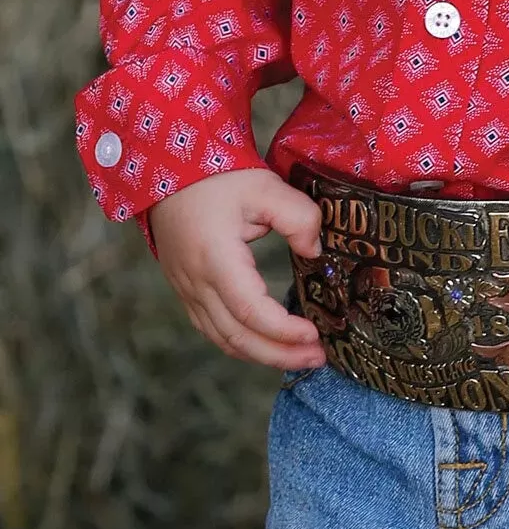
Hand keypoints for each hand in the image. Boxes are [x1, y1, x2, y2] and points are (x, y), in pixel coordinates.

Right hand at [148, 167, 326, 371]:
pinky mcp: (185, 290)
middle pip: (237, 337)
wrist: (169, 171)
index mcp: (216, 260)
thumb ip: (298, 217)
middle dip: (280, 354)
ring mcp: (186, 290)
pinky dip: (241, 343)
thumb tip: (316, 252)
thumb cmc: (218, 178)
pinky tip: (267, 343)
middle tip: (318, 358)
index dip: (284, 331)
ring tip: (300, 356)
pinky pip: (212, 329)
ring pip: (223, 339)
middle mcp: (196, 283)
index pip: (251, 311)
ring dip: (262, 355)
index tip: (316, 335)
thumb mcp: (265, 187)